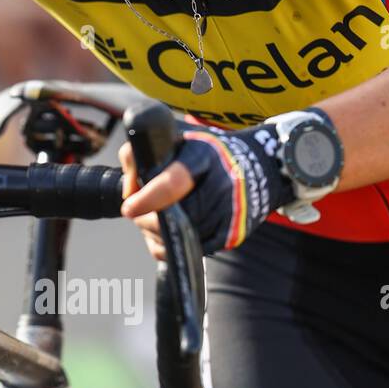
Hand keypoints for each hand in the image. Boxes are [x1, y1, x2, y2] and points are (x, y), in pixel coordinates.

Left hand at [120, 124, 289, 255]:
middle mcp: (222, 184)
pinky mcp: (232, 234)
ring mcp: (230, 213)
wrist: (260, 166)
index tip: (129, 208)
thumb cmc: (207, 152)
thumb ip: (141, 154)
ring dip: (155, 233)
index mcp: (204, 155)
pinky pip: (192, 249)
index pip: (174, 181)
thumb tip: (128, 191)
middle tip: (134, 212)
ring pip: (182, 236)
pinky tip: (163, 233)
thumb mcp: (176, 138)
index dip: (148, 198)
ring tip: (147, 220)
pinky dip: (171, 246)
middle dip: (146, 219)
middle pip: (175, 215)